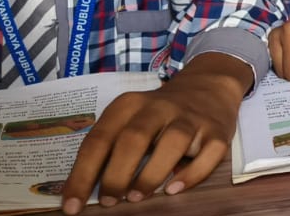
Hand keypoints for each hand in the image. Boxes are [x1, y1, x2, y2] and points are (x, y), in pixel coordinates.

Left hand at [60, 52, 251, 213]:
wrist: (208, 85)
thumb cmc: (159, 113)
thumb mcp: (131, 117)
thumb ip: (112, 146)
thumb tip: (86, 191)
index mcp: (130, 104)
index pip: (100, 139)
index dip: (82, 174)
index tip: (72, 205)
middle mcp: (161, 107)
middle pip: (134, 138)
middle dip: (117, 174)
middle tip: (108, 201)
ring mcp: (192, 119)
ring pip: (172, 143)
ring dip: (151, 174)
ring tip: (136, 197)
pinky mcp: (218, 132)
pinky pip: (208, 154)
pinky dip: (191, 174)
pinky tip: (174, 189)